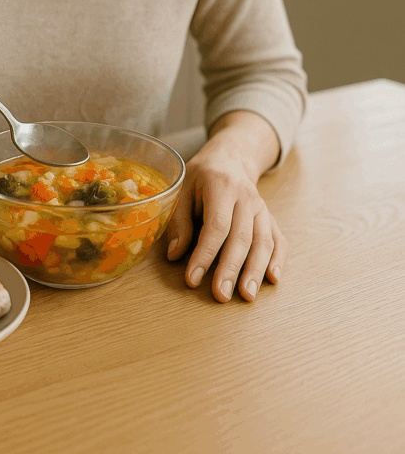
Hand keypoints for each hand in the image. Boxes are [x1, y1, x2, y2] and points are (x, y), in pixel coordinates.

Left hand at [165, 138, 286, 302]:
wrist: (230, 158)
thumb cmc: (201, 176)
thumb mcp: (182, 188)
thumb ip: (179, 221)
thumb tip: (174, 255)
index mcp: (221, 185)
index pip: (216, 225)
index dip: (205, 254)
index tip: (192, 278)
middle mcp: (246, 197)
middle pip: (241, 237)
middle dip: (231, 269)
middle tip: (221, 295)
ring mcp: (261, 207)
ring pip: (263, 241)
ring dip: (256, 270)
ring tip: (247, 295)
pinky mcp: (270, 218)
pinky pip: (279, 240)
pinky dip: (278, 260)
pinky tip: (273, 279)